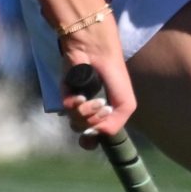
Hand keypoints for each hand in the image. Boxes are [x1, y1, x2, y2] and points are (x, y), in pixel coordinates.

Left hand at [57, 18, 134, 138]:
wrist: (97, 51)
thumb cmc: (114, 73)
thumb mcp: (125, 102)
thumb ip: (116, 122)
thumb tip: (99, 134)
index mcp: (101, 114)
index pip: (93, 137)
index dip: (93, 140)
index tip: (95, 135)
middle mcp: (87, 110)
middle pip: (85, 132)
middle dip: (94, 123)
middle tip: (101, 106)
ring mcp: (75, 102)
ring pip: (75, 123)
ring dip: (85, 114)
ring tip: (92, 100)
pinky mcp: (65, 93)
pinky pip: (67, 109)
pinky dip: (75, 105)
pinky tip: (82, 97)